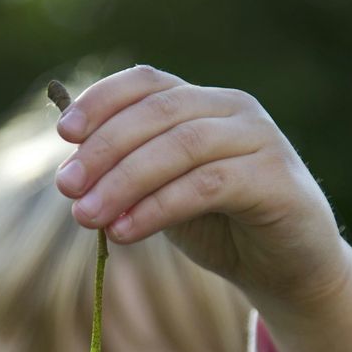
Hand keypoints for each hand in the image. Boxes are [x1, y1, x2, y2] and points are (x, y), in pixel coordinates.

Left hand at [54, 65, 351, 315]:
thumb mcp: (164, 194)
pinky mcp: (275, 180)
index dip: (101, 101)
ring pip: (181, 147)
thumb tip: (70, 170)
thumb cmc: (221, 226)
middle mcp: (233, 110)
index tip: (63, 134)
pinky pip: (207, 185)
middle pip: (158, 113)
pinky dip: (158, 207)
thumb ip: (128, 175)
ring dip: (124, 181)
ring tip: (86, 215)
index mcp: (203, 102)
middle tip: (66, 186)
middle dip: (104, 148)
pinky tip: (124, 232)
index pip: (147, 82)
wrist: (288, 268)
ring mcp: (260, 140)